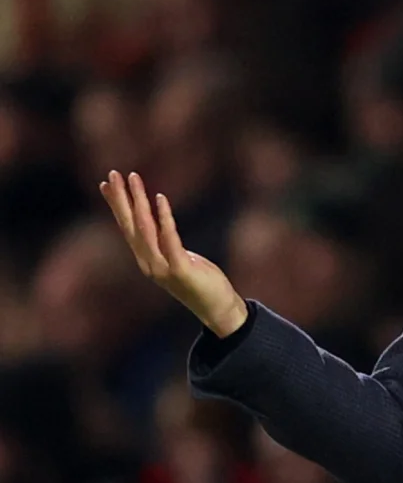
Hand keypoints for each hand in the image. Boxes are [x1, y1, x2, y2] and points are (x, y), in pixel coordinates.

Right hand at [99, 170, 247, 336]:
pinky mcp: (180, 269)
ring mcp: (162, 267)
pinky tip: (160, 199)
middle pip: (130, 224)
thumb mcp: (178, 258)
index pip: (127, 227)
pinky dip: (164, 218)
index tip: (105, 184)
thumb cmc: (200, 281)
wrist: (217, 309)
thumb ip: (165, 243)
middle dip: (121, 198)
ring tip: (134, 178)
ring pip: (145, 228)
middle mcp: (148, 262)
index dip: (116, 205)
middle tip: (113, 173)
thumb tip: (159, 224)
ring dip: (138, 201)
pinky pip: (169, 238)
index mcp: (146, 259)